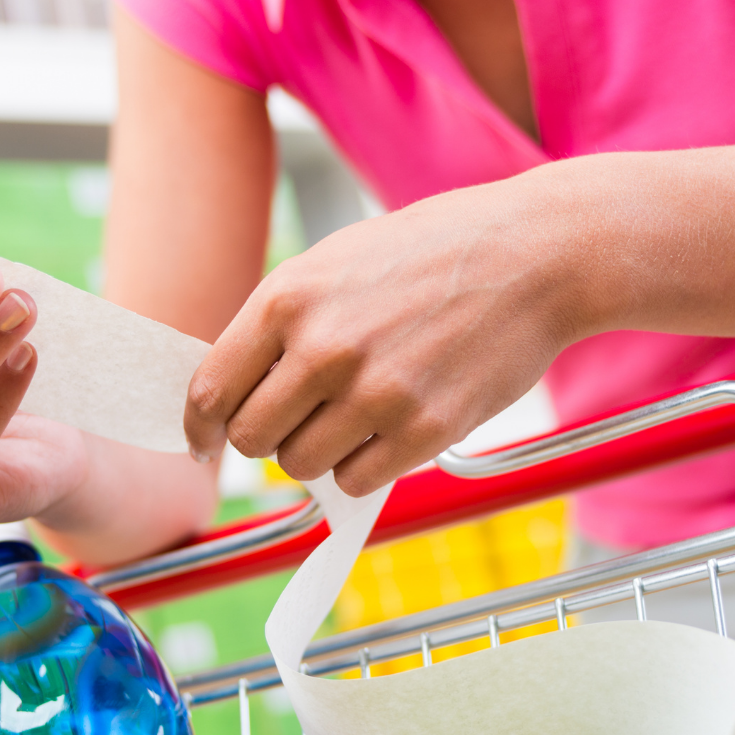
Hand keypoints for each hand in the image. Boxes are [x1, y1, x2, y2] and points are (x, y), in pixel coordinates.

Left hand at [183, 179, 581, 495]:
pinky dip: (362, 468)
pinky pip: (355, 481)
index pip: (211, 391)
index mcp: (288, 298)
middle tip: (297, 423)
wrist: (534, 254)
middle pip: (251, 439)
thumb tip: (234, 389)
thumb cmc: (433, 253)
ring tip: (352, 417)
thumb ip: (280, 322)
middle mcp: (323, 349)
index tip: (206, 443)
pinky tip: (388, 430)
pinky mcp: (423, 429)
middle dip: (265, 439)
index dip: (200, 429)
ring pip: (300, 466)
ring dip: (316, 453)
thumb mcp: (335, 263)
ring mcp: (374, 393)